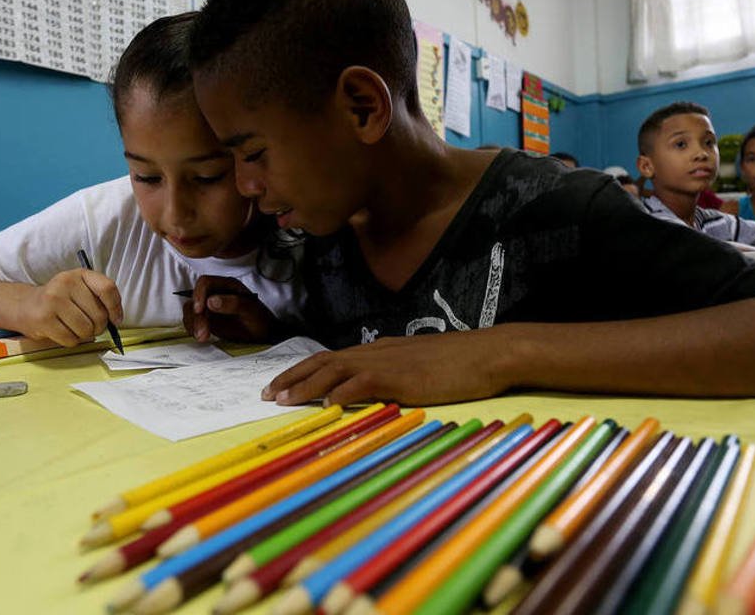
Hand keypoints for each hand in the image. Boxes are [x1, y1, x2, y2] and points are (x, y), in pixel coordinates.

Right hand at [17, 269, 121, 346]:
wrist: (26, 305)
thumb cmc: (61, 300)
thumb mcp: (81, 289)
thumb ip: (100, 298)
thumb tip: (116, 319)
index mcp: (80, 274)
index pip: (107, 288)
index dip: (115, 308)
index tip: (115, 320)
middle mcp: (66, 283)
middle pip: (99, 315)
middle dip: (98, 327)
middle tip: (90, 327)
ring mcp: (53, 300)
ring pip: (85, 329)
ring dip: (85, 335)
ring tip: (75, 328)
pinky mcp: (43, 319)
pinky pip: (70, 339)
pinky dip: (71, 341)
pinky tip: (63, 332)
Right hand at [183, 275, 278, 342]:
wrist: (264, 335)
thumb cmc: (260, 319)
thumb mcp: (251, 311)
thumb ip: (234, 303)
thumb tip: (211, 301)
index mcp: (227, 285)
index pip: (206, 283)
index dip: (199, 294)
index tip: (199, 310)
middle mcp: (216, 293)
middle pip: (196, 299)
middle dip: (196, 316)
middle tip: (203, 333)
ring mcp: (210, 307)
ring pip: (191, 310)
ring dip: (193, 323)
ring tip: (203, 338)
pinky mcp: (207, 319)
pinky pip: (192, 320)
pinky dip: (192, 328)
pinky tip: (200, 336)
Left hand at [262, 331, 512, 406]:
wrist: (487, 353)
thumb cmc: (459, 362)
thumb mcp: (419, 365)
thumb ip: (394, 372)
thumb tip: (375, 386)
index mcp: (379, 350)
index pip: (331, 358)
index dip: (302, 371)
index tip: (280, 384)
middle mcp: (375, 351)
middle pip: (322, 360)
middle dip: (291, 377)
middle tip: (266, 393)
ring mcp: (386, 361)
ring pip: (334, 369)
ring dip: (305, 385)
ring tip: (282, 400)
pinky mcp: (400, 376)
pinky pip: (362, 382)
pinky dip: (341, 392)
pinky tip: (325, 404)